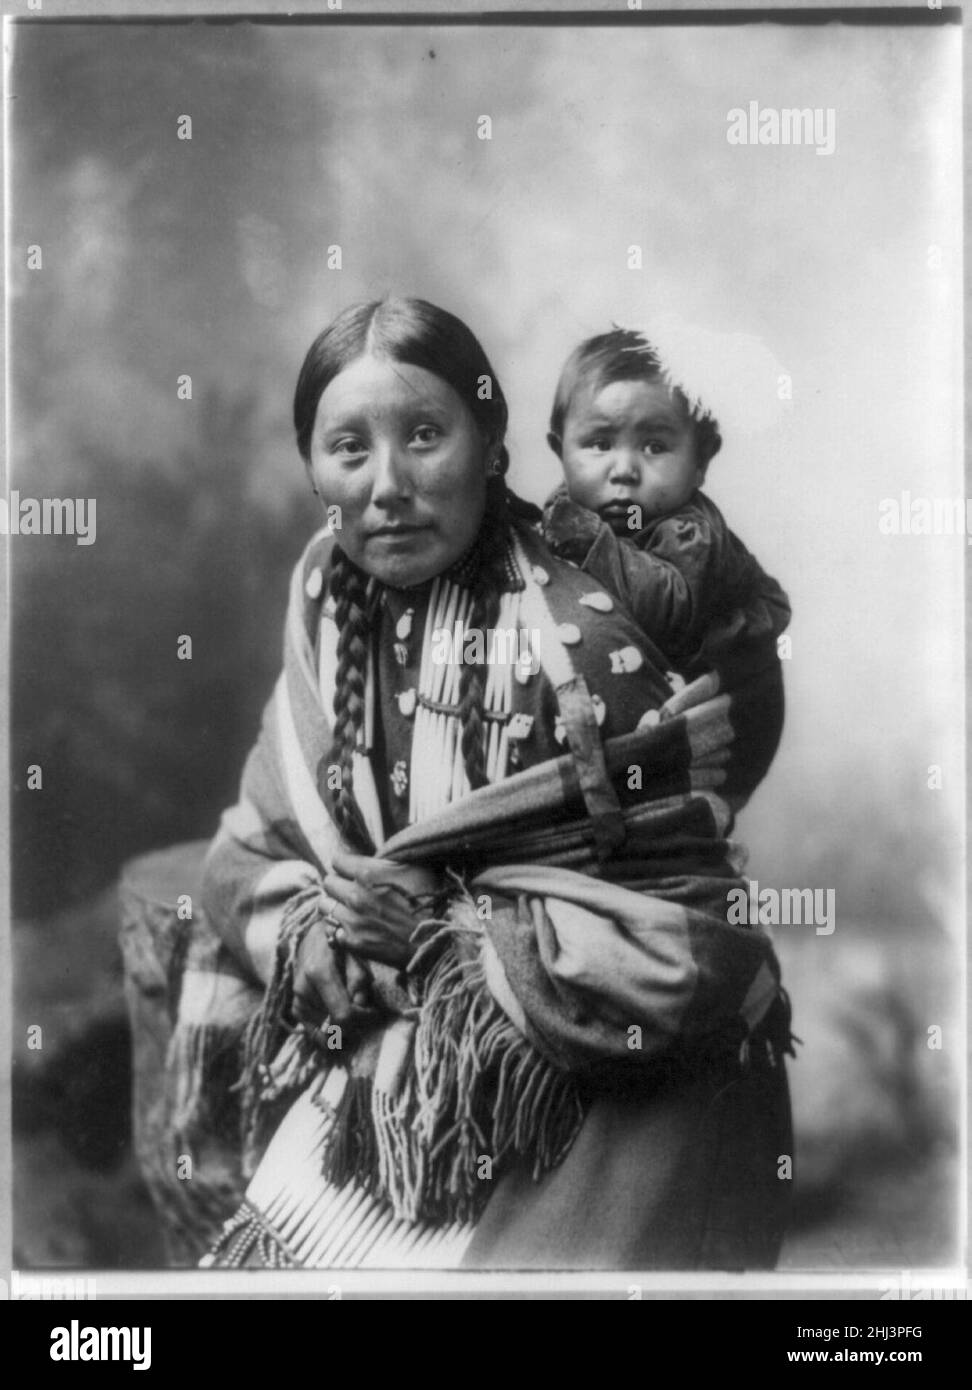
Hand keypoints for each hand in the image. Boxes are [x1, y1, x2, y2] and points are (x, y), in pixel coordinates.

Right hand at [292, 924, 377, 1036]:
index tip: (374, 1011)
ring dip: (342, 1025)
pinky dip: (328, 1028)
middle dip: (354, 1022)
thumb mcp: (355, 955)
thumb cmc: (341, 944)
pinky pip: (313, 1030)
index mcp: (319, 972)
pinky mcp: (295, 1006)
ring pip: (325, 1030)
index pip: (343, 1014)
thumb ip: (359, 980)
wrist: (317, 937)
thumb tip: (360, 1006)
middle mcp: (303, 988)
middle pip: (334, 1024)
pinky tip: (339, 1016)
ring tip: (353, 1006)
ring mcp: (297, 999)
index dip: (362, 1018)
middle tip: (366, 1010)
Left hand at [321, 852, 443, 967]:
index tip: (353, 871)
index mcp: (369, 872)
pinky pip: (330, 931)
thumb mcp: (416, 868)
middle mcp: (355, 894)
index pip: (337, 861)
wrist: (436, 942)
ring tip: (349, 910)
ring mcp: (352, 920)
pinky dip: (338, 929)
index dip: (346, 865)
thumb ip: (388, 860)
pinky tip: (352, 928)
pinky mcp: (352, 942)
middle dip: (339, 885)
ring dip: (335, 906)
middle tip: (352, 891)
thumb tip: (375, 855)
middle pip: (328, 882)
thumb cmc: (431, 902)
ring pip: (324, 905)